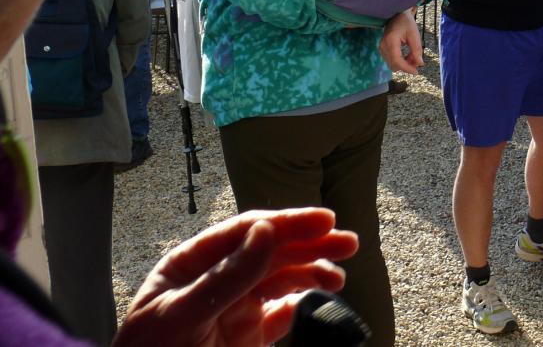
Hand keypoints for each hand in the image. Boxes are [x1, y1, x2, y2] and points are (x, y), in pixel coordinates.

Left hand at [113, 208, 357, 346]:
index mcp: (191, 265)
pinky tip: (322, 303)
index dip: (287, 223)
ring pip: (282, 280)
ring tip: (338, 279)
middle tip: (349, 242)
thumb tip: (266, 232)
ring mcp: (234, 309)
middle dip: (310, 245)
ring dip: (313, 274)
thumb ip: (225, 277)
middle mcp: (216, 281)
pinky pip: (283, 314)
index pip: (245, 232)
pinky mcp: (248, 337)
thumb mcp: (181, 317)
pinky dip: (306, 306)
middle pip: (270, 252)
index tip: (324, 221)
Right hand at [379, 11, 421, 73]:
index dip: (407, 68)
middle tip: (417, 59)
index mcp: (391, 41)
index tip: (417, 72)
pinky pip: (391, 61)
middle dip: (407, 66)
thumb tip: (420, 64)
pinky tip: (408, 55)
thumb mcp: (414, 34)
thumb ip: (417, 50)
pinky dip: (401, 61)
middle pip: (394, 65)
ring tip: (413, 55)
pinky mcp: (383, 50)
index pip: (397, 61)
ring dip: (404, 64)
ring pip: (393, 65)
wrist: (396, 15)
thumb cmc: (406, 23)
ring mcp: (381, 48)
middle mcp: (383, 46)